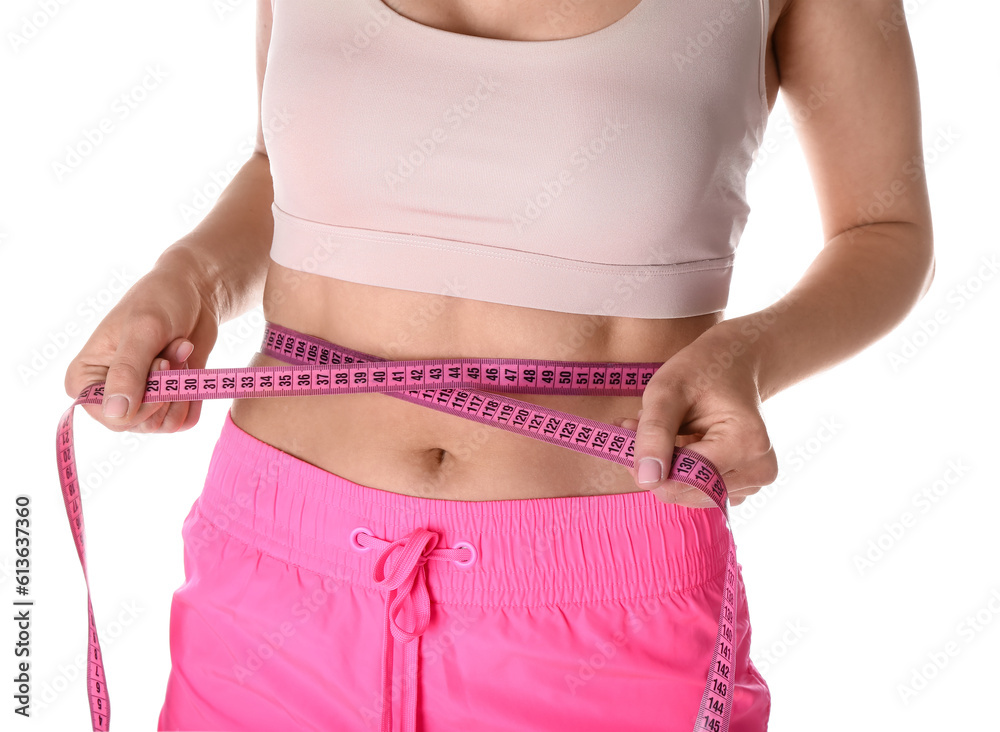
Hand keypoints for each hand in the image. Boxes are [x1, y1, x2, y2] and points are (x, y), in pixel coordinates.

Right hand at [64, 246, 219, 432]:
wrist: (194, 292)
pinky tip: (189, 364)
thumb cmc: (160, 301)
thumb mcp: (143, 331)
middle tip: (171, 352)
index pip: (111, 418)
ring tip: (179, 352)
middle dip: (166, 388)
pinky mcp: (168, 402)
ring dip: (182, 388)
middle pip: (140, 423)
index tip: (159, 362)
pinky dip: (194, 394)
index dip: (143, 399)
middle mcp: (109, 396)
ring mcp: (139, 401)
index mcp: (85, 378)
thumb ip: (128, 372)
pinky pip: (184, 420)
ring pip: (165, 424)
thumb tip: (115, 415)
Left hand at [613, 321, 777, 507]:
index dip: (649, 464)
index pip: (687, 478)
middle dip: (655, 465)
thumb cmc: (702, 371)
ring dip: (665, 468)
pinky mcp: (743, 486)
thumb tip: (647, 480)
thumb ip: (654, 433)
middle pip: (687, 492)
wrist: (734, 364)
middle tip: (636, 428)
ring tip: (660, 431)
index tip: (628, 434)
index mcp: (746, 443)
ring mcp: (754, 482)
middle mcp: (759, 469)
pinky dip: (679, 472)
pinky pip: (698, 492)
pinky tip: (676, 443)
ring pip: (689, 495)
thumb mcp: (667, 391)